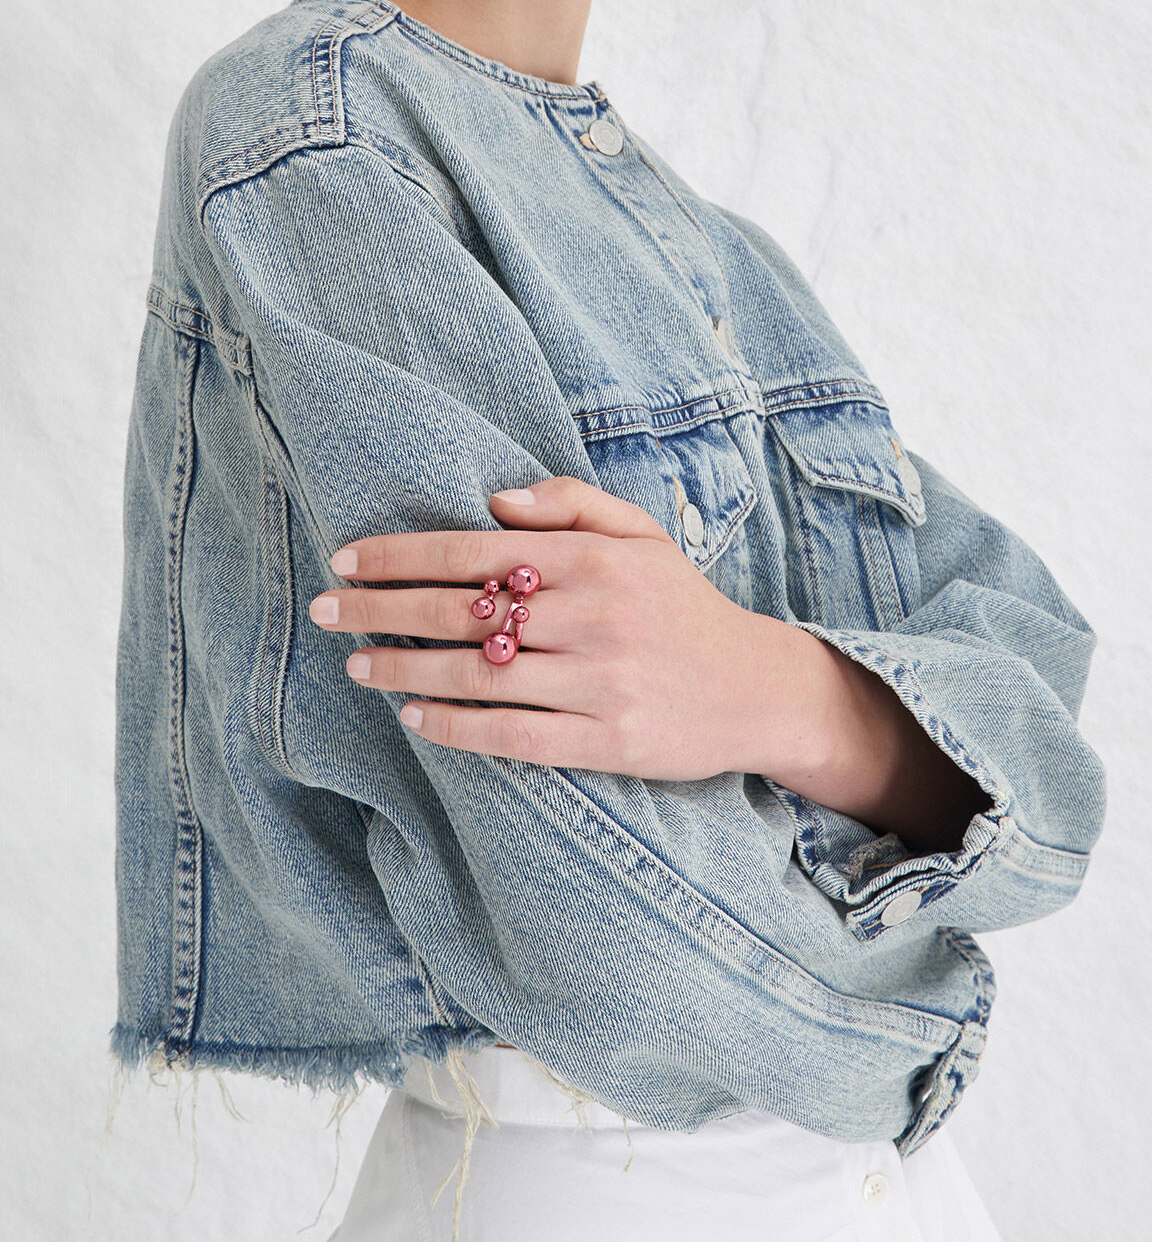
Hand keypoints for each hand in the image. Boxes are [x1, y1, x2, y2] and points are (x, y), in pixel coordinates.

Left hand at [307, 474, 808, 780]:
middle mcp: (594, 617)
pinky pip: (513, 736)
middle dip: (382, 609)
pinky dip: (456, 728)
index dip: (400, 555)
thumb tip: (493, 500)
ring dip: (406, 671)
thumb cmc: (685, 609)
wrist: (758, 690)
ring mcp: (601, 682)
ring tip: (357, 667)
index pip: (474, 551)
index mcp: (595, 561)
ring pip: (479, 675)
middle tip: (325, 611)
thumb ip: (572, 505)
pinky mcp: (608, 741)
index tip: (345, 560)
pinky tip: (414, 719)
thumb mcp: (642, 537)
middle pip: (463, 611)